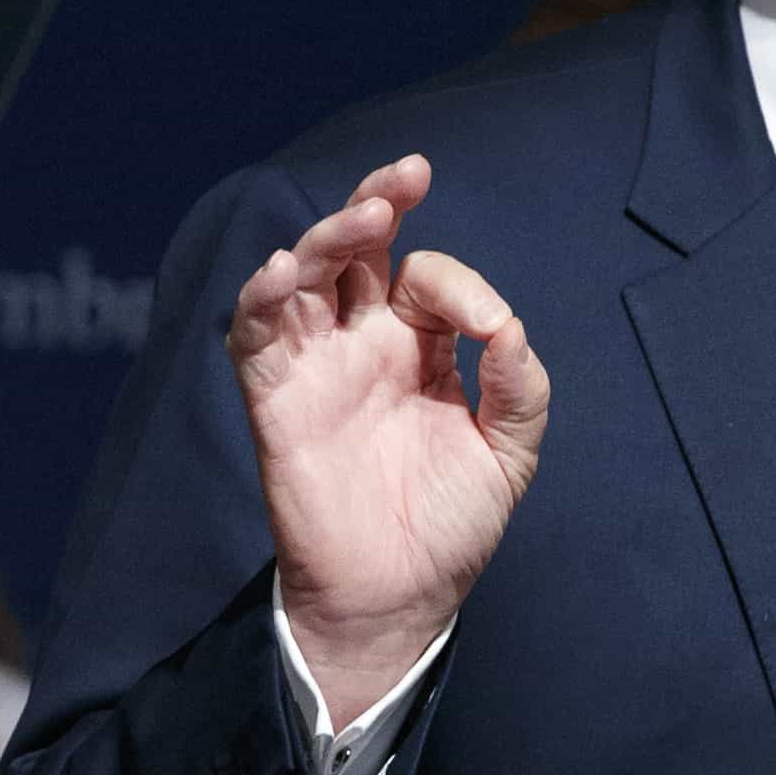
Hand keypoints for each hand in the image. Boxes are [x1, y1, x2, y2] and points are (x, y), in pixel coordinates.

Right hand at [231, 153, 549, 719]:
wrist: (398, 598)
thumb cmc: (450, 528)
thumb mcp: (509, 453)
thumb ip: (519, 386)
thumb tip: (506, 325)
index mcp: (420, 348)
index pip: (425, 277)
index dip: (459, 284)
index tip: (491, 329)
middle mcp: (364, 345)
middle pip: (356, 249)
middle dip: (376, 201)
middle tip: (407, 176)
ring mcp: (317, 368)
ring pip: (306, 276)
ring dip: (328, 237)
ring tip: (363, 216)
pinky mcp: (276, 400)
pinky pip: (255, 336)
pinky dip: (262, 297)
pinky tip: (286, 273)